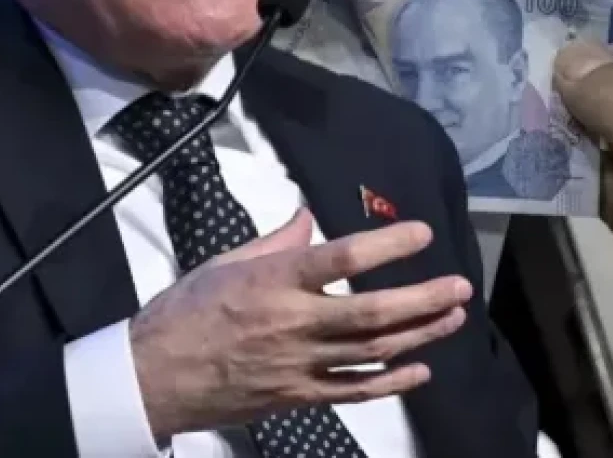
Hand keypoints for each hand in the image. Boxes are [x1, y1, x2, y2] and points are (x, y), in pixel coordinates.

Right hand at [130, 208, 470, 439]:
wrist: (151, 379)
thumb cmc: (185, 312)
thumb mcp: (224, 262)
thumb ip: (275, 243)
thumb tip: (308, 216)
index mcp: (274, 281)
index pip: (343, 258)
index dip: (389, 245)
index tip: (423, 232)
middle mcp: (293, 323)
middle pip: (372, 313)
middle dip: (424, 299)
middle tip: (461, 286)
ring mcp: (299, 365)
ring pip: (372, 353)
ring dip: (420, 335)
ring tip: (454, 317)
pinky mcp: (299, 396)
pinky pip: (354, 393)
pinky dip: (392, 383)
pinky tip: (421, 370)